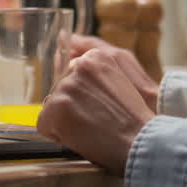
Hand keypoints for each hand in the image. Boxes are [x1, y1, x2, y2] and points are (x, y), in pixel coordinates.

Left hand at [36, 47, 157, 172]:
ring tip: (89, 129)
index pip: (71, 67)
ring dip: (65, 119)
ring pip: (52, 104)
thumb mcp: (124, 76)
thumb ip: (96, 65)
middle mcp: (80, 65)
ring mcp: (68, 85)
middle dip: (71, 105)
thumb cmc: (136, 118)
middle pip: (60, 87)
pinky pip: (44, 123)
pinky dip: (56, 134)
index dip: (80, 93)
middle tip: (94, 119)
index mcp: (98, 55)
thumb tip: (68, 44)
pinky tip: (77, 138)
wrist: (142, 141)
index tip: (91, 104)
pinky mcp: (58, 105)